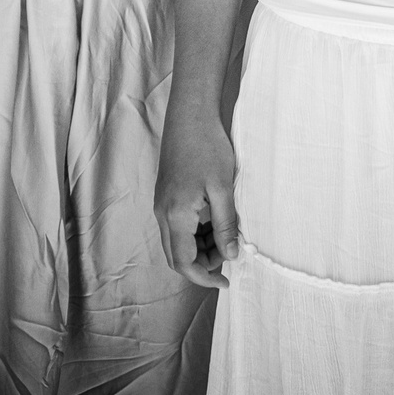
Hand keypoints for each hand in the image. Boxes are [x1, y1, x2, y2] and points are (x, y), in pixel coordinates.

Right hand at [155, 111, 240, 288]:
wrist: (190, 114)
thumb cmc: (208, 146)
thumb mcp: (222, 189)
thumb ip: (225, 225)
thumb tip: (230, 256)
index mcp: (175, 215)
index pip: (184, 263)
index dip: (205, 277)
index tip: (227, 280)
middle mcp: (162, 213)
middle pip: (177, 256)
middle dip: (203, 264)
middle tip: (230, 256)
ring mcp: (162, 203)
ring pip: (177, 241)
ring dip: (200, 247)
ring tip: (228, 236)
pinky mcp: (167, 195)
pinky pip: (177, 225)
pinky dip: (196, 232)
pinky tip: (216, 221)